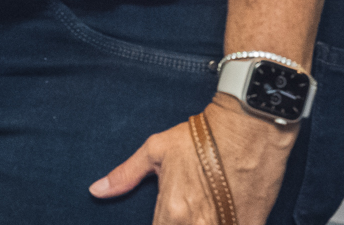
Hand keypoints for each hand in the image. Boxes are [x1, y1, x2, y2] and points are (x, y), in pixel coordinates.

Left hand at [92, 96, 294, 223]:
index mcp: (172, 210)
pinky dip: (227, 224)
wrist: (248, 128)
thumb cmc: (200, 137)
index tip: (161, 216)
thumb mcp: (155, 150)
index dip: (158, 224)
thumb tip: (95, 190)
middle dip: (179, 224)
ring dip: (202, 224)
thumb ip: (125, 175)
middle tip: (182, 210)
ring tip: (203, 208)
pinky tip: (223, 213)